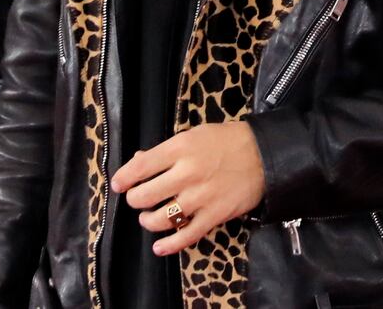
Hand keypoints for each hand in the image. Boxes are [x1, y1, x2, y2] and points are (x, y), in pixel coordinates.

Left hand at [109, 120, 265, 255]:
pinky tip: (159, 247)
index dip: (123, 179)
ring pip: (160, 219)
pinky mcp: (214, 215)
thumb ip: (166, 150)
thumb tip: (138, 162)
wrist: (264, 155)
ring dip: (148, 221)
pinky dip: (169, 245)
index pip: (140, 167)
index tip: (118, 185)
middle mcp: (187, 173)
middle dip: (135, 200)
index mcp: (180, 149)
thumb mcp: (194, 135)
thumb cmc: (227, 142)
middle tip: (138, 199)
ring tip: (149, 217)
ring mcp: (200, 197)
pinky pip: (185, 236)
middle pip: (144, 196)